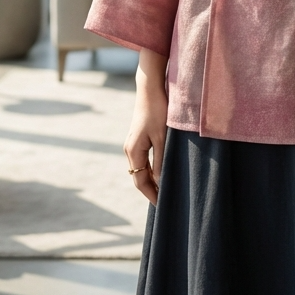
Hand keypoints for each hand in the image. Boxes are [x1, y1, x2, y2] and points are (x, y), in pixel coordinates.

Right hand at [124, 49, 167, 204]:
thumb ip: (161, 161)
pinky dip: (151, 168)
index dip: (151, 194)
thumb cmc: (157, 111)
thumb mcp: (162, 138)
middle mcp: (129, 149)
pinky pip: (142, 159)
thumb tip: (159, 182)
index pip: (140, 181)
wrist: (150, 88)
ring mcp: (132, 143)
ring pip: (140, 168)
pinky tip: (161, 170)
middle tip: (166, 200)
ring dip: (151, 179)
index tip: (162, 205)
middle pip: (138, 176)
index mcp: (133, 152)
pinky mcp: (138, 137)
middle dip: (151, 189)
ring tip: (165, 188)